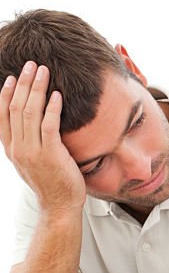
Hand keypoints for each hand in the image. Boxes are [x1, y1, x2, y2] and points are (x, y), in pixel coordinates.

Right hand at [0, 62, 85, 214]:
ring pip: (29, 112)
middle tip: (31, 65)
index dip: (6, 94)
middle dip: (23, 84)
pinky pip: (48, 125)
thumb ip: (27, 143)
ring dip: (36, 89)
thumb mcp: (31, 161)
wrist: (59, 207)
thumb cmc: (50, 183)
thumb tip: (31, 123)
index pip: (2, 115)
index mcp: (11, 149)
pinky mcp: (50, 154)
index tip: (12, 77)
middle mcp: (18, 148)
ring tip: (43, 72)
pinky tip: (56, 95)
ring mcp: (33, 151)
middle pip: (15, 108)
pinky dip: (51, 108)